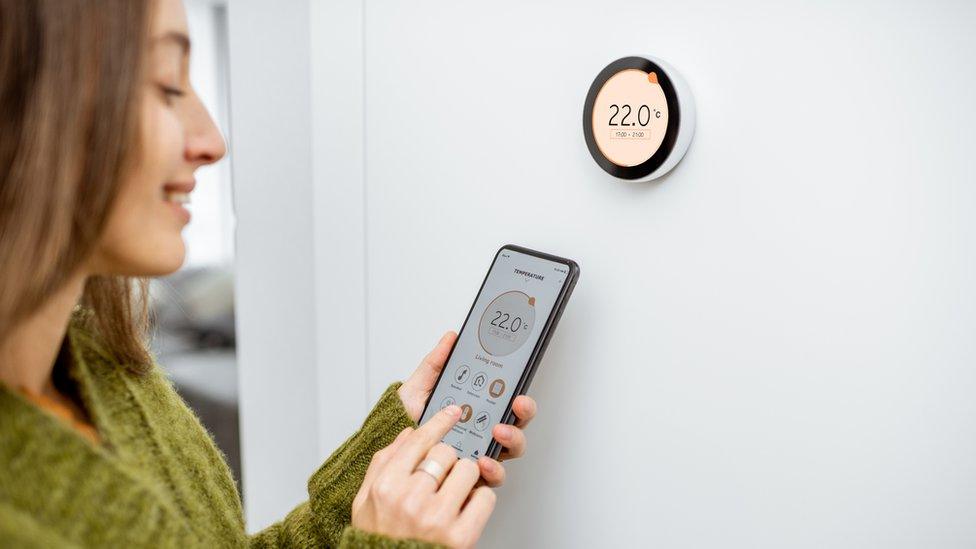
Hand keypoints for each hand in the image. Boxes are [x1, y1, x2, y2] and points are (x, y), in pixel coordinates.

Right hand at [352, 405, 495, 548]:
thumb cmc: (379, 539)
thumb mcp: (365, 501)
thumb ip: (383, 463)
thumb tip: (408, 434)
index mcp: (387, 486)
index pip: (419, 441)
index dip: (439, 422)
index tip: (452, 413)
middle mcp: (411, 499)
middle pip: (446, 452)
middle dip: (449, 459)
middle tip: (444, 472)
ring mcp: (437, 518)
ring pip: (469, 470)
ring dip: (466, 477)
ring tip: (455, 490)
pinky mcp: (461, 535)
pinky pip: (484, 497)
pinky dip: (479, 499)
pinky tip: (465, 507)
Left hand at [398, 331, 537, 486]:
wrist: (388, 446)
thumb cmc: (406, 419)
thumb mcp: (420, 387)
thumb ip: (436, 363)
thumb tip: (451, 338)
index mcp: (477, 409)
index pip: (508, 402)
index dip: (520, 397)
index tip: (518, 390)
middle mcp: (483, 431)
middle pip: (517, 423)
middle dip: (523, 413)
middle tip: (516, 405)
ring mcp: (480, 453)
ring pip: (511, 449)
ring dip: (512, 439)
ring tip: (497, 432)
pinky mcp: (471, 476)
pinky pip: (492, 477)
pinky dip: (493, 470)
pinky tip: (482, 462)